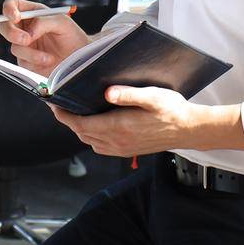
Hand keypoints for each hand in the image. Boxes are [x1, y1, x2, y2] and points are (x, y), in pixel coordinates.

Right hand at [0, 0, 90, 75]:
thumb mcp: (61, 21)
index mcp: (31, 13)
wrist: (80, 58)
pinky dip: (36, 61)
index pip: (12, 6)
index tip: (15, 17)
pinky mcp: (26, 61)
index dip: (9, 9)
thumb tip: (28, 33)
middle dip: (11, 33)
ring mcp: (24, 45)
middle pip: (4, 26)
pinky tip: (48, 60)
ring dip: (31, 52)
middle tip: (26, 39)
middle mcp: (25, 28)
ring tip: (48, 56)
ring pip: (14, 47)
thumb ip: (42, 22)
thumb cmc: (72, 35)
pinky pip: (22, 61)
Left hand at [48, 87, 243, 158]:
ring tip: (74, 112)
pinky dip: (91, 136)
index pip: (80, 124)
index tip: (53, 104)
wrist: (190, 130)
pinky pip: (100, 146)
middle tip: (59, 104)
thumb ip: (129, 95)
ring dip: (79, 128)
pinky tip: (94, 124)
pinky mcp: (127, 150)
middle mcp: (117, 141)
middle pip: (81, 133)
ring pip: (90, 141)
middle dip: (68, 120)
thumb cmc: (173, 110)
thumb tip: (108, 93)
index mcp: (119, 128)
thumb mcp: (152, 97)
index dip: (63, 116)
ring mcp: (121, 148)